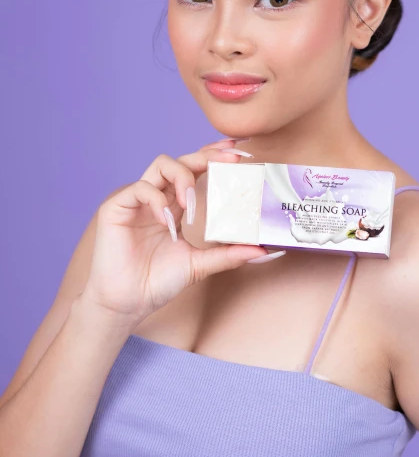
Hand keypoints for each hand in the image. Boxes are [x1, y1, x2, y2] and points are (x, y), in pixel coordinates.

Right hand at [79, 139, 270, 324]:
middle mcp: (160, 196)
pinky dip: (156, 200)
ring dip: (183, 175)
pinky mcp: (117, 206)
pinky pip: (140, 188)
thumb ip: (228, 254)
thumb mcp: (201, 264)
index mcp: (178, 205)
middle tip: (231, 160)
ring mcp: (138, 199)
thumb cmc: (158, 281)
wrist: (126, 304)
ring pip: (162, 164)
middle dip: (207, 156)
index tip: (240, 153)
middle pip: (183, 160)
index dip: (216, 156)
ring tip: (191, 199)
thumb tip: (263, 250)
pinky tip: (166, 220)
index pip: (198, 169)